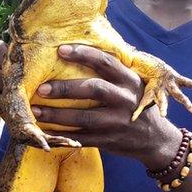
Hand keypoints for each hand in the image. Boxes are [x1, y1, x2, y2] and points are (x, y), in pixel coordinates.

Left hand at [31, 44, 183, 168]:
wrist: (155, 139)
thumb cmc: (135, 105)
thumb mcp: (133, 84)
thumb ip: (113, 72)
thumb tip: (79, 50)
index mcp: (130, 81)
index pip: (105, 62)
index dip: (83, 54)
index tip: (60, 50)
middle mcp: (125, 100)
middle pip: (93, 89)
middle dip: (65, 88)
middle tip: (42, 88)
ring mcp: (117, 122)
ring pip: (83, 118)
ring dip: (57, 114)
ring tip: (36, 110)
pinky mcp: (109, 141)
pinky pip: (81, 138)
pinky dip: (61, 135)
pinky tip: (44, 131)